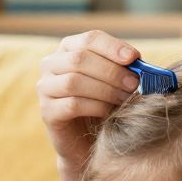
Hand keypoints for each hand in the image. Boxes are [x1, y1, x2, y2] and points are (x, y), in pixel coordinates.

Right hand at [36, 31, 142, 165]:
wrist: (88, 141)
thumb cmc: (103, 104)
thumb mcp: (115, 81)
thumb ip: (124, 67)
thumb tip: (137, 61)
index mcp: (68, 48)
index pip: (89, 39)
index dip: (112, 47)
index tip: (133, 58)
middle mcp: (51, 64)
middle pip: (79, 59)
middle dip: (111, 71)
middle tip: (134, 84)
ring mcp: (45, 87)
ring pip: (73, 81)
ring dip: (105, 90)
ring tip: (125, 98)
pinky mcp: (47, 111)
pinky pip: (71, 104)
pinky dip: (95, 107)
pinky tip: (109, 112)